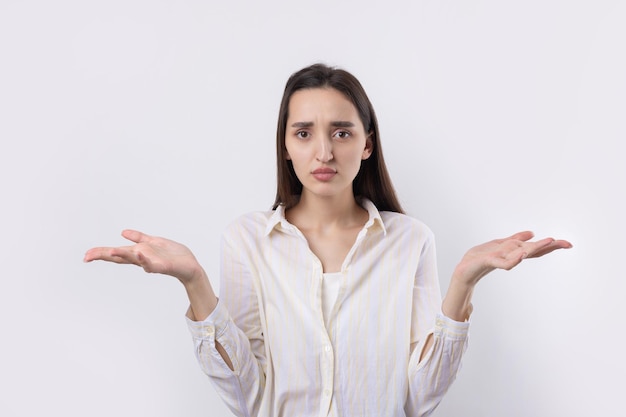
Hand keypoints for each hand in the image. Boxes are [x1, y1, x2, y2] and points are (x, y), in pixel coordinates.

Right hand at [84, 229, 202, 284]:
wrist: (189, 266)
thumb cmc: (172, 255)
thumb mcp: (154, 242)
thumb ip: (139, 237)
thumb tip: (123, 232)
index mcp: (139, 253)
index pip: (117, 252)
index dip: (102, 253)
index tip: (86, 255)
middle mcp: (142, 259)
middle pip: (120, 257)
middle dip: (104, 255)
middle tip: (87, 256)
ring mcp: (151, 263)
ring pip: (134, 259)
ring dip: (122, 255)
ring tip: (109, 250)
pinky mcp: (163, 266)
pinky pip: (153, 263)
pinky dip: (146, 259)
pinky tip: (139, 252)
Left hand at [453, 231, 572, 285]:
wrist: (464, 269)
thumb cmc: (480, 258)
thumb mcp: (499, 244)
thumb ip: (515, 239)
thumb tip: (532, 233)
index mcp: (514, 252)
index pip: (535, 248)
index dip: (550, 245)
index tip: (568, 243)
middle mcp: (511, 256)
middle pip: (533, 250)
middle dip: (549, 246)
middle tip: (566, 243)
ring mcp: (502, 260)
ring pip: (521, 254)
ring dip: (535, 248)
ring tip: (549, 241)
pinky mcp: (490, 262)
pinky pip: (504, 262)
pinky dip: (513, 259)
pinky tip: (521, 254)